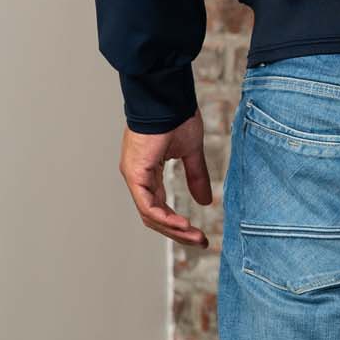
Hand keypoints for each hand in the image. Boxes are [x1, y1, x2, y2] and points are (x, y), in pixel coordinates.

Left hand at [119, 115, 213, 245]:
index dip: (178, 224)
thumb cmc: (176, 116)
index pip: (159, 207)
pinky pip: (147, 204)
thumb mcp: (191, 152)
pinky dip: (164, 217)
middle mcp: (137, 177)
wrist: (168, 97)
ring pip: (150, 215)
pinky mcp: (135, 172)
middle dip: (178, 232)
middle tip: (200, 242)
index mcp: (148, 172)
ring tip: (195, 236)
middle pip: (154, 216)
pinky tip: (181, 224)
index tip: (199, 234)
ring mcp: (134, 175)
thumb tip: (205, 201)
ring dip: (173, 229)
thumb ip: (196, 177)